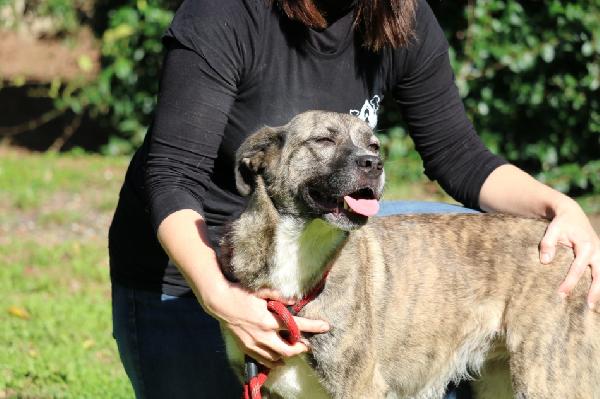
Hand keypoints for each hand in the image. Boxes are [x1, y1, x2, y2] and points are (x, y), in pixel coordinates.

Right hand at [202, 282, 329, 367]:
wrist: (219, 303)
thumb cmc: (240, 294)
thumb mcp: (261, 292)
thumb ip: (279, 296)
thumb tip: (294, 300)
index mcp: (269, 320)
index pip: (297, 325)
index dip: (313, 326)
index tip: (325, 327)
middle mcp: (264, 335)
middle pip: (289, 350)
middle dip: (301, 349)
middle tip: (307, 346)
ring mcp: (254, 344)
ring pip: (276, 358)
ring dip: (287, 356)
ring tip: (293, 351)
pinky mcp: (246, 348)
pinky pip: (263, 360)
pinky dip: (272, 361)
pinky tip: (277, 359)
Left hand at [539, 198, 599, 308]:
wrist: (571, 213)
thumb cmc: (560, 223)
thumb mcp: (551, 230)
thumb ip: (547, 244)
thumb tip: (545, 262)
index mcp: (586, 246)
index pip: (578, 269)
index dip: (570, 283)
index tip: (561, 294)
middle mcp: (597, 251)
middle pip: (599, 275)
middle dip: (594, 291)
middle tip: (587, 307)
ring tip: (592, 305)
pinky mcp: (599, 256)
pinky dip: (599, 282)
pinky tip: (595, 295)